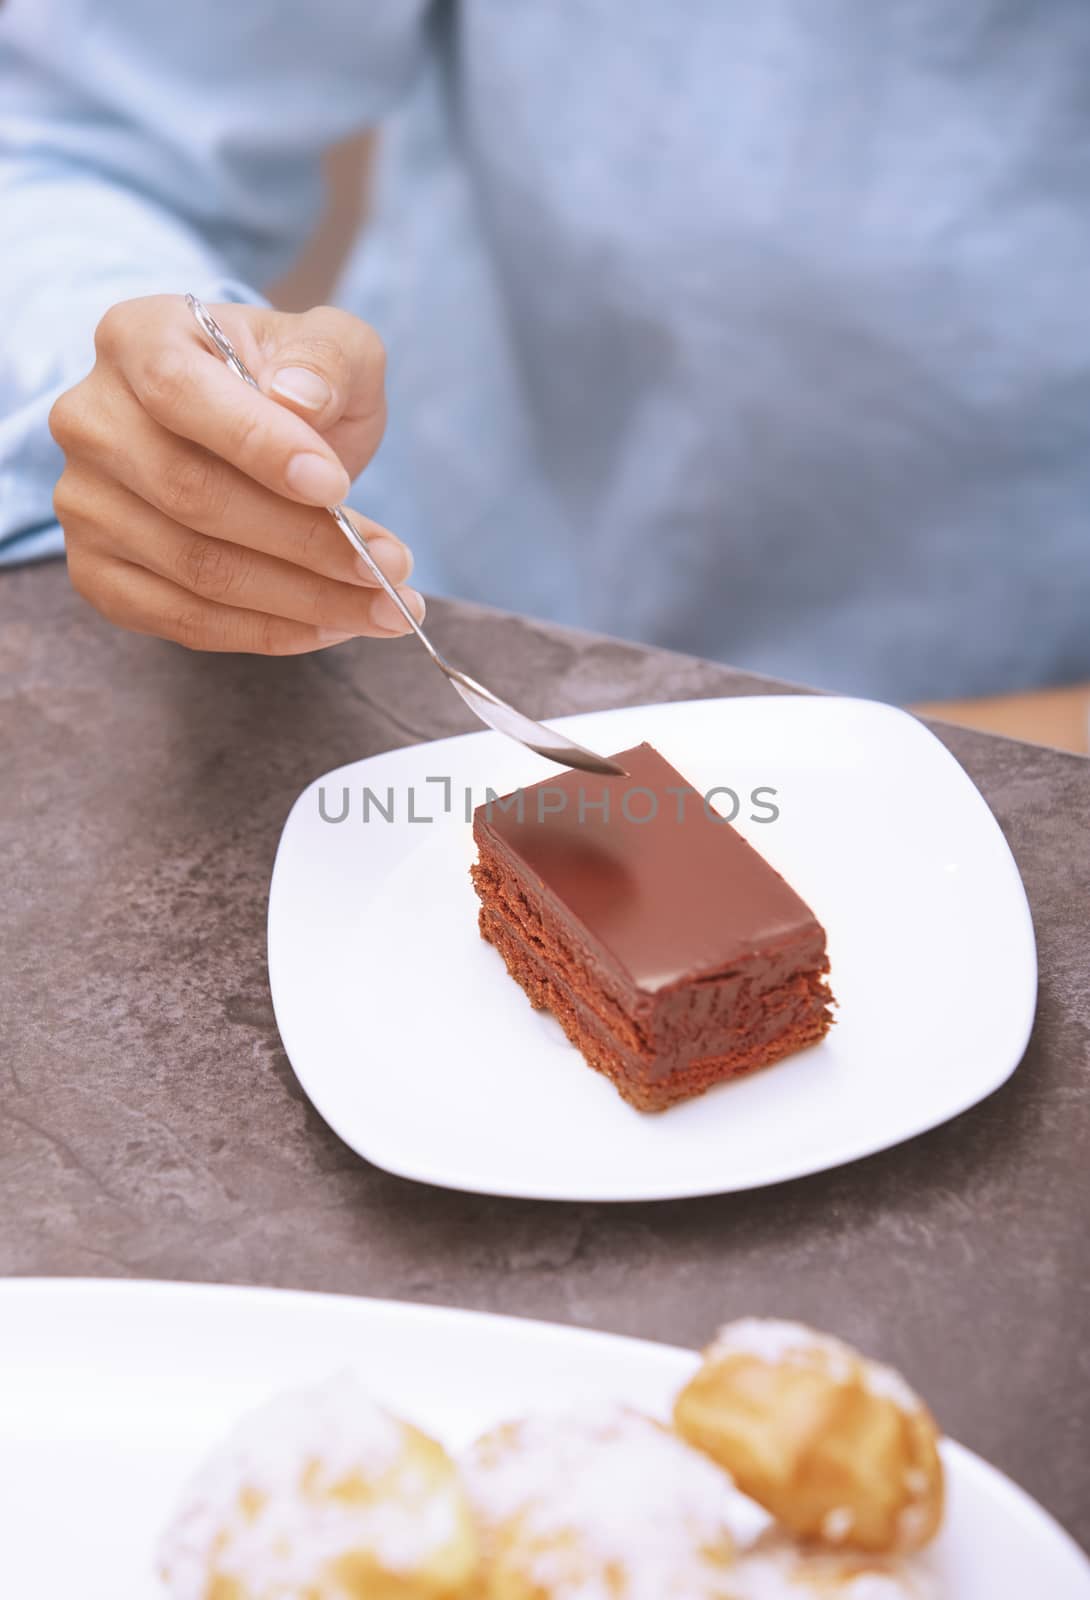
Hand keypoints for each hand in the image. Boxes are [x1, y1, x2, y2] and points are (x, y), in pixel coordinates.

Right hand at [49, 295, 424, 652]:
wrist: (257, 435)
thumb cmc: (292, 385)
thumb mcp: (329, 347)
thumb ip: (327, 359)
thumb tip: (302, 400)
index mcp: (137, 340)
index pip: (180, 394)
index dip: (259, 445)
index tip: (337, 487)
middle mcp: (92, 422)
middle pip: (193, 497)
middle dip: (309, 544)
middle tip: (392, 569)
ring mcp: (86, 505)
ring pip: (197, 571)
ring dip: (306, 601)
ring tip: (386, 608)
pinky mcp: (99, 575)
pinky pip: (186, 621)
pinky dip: (270, 632)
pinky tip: (334, 627)